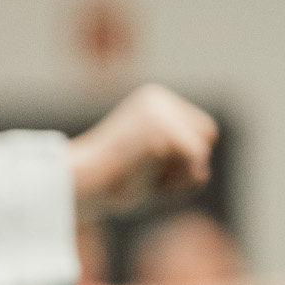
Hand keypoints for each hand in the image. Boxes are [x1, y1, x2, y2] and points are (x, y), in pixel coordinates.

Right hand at [69, 85, 216, 216]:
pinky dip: (175, 179)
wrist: (77, 182)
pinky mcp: (162, 129)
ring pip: (203, 147)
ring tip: (144, 178)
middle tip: (154, 179)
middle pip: (207, 133)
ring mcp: (160, 112)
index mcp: (150, 102)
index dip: (183, 159)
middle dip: (189, 164)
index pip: (196, 128)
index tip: (150, 171)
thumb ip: (175, 167)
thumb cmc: (103, 185)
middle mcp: (157, 99)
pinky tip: (145, 178)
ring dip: (180, 175)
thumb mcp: (144, 169)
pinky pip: (195, 160)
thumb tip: (201, 175)